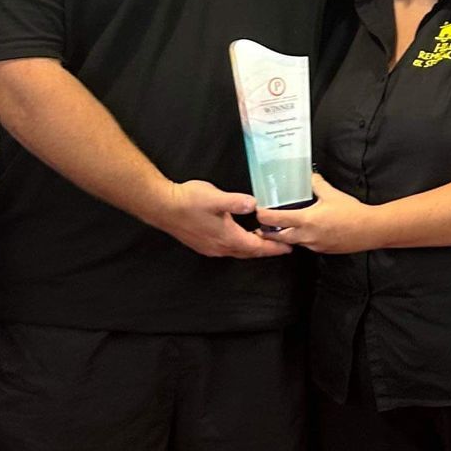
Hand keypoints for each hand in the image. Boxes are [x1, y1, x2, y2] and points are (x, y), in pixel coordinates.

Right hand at [152, 178, 288, 258]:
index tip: (288, 248)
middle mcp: (220, 247)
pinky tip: (239, 236)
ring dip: (252, 248)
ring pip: (238, 252)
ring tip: (264, 240)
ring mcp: (210, 247)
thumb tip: (254, 204)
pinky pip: (227, 249)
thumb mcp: (216, 197)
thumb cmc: (187, 201)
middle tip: (282, 246)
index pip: (257, 247)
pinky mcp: (203, 244)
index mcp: (227, 237)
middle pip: (249, 252)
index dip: (274, 247)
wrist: (162, 207)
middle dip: (266, 250)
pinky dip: (239, 245)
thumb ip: (237, 202)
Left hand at [258, 176, 377, 254]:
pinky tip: (305, 232)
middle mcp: (306, 236)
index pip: (276, 220)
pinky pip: (306, 245)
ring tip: (280, 229)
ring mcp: (314, 245)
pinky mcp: (322, 250)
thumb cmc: (352, 213)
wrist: (369, 230)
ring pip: (292, 242)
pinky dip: (300, 239)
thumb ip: (317, 184)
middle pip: (278, 237)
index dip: (263, 216)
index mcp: (306, 220)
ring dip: (284, 236)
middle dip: (268, 232)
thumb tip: (310, 176)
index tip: (258, 211)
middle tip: (261, 226)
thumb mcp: (332, 194)